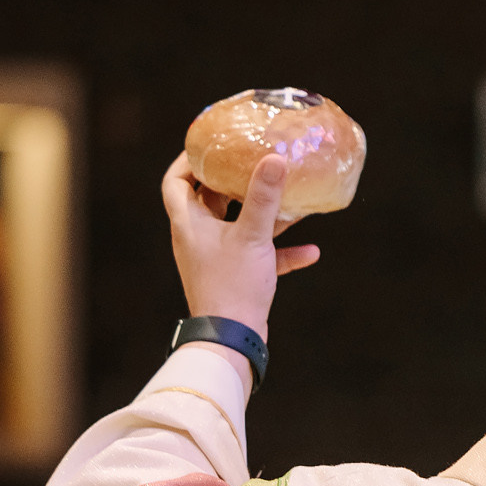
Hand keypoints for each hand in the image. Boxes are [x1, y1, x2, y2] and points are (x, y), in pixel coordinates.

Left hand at [162, 152, 321, 333]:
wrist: (232, 338)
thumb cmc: (232, 285)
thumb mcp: (252, 235)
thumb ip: (264, 197)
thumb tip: (274, 158)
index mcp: (189, 224)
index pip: (175, 182)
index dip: (187, 161)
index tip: (208, 146)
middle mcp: (198, 238)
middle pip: (208, 200)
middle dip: (231, 182)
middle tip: (251, 163)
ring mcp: (216, 258)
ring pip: (237, 227)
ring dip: (261, 215)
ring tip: (286, 199)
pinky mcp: (235, 278)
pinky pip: (258, 256)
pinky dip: (279, 252)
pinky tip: (309, 252)